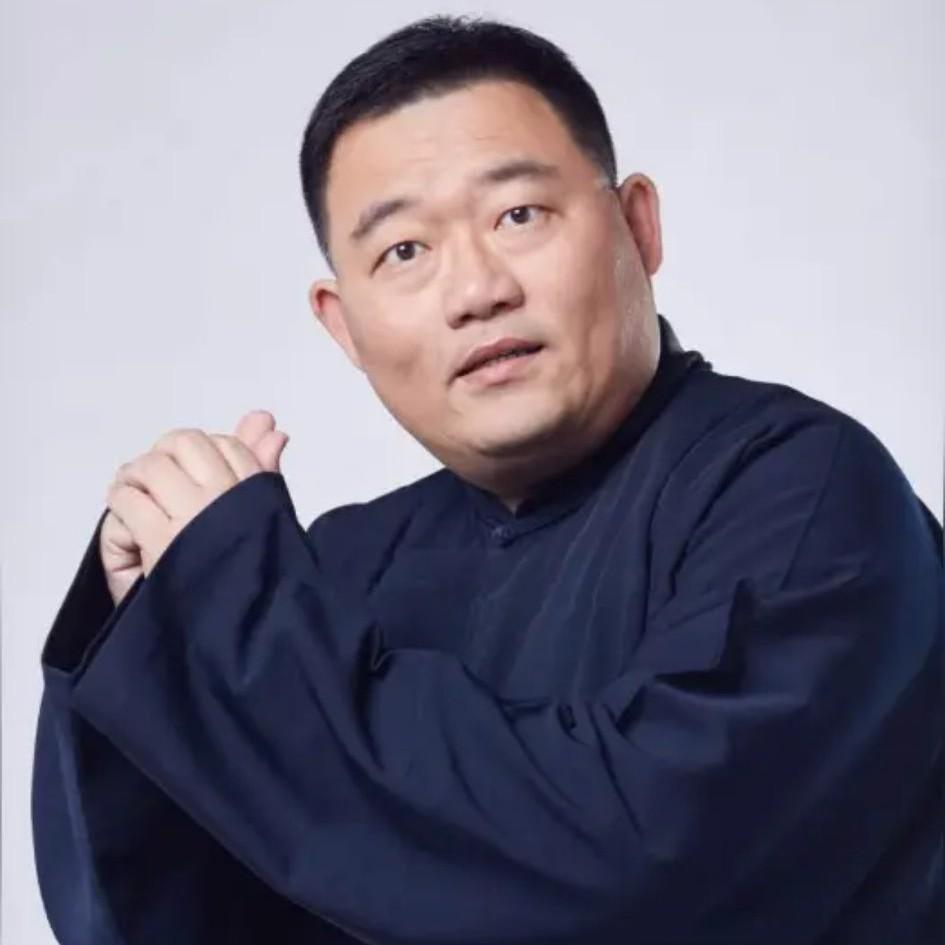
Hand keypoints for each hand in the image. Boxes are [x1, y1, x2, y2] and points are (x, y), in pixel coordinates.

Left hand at [100, 410, 288, 606]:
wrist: (240, 639)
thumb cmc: (247, 583)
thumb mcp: (261, 522)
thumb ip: (262, 466)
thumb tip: (269, 422)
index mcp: (258, 496)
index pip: (228, 444)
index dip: (206, 451)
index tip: (194, 476)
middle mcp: (228, 500)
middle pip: (186, 443)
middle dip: (165, 455)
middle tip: (157, 480)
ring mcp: (195, 519)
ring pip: (152, 466)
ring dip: (136, 478)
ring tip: (137, 499)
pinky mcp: (162, 543)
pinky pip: (129, 499)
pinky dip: (121, 504)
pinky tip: (129, 525)